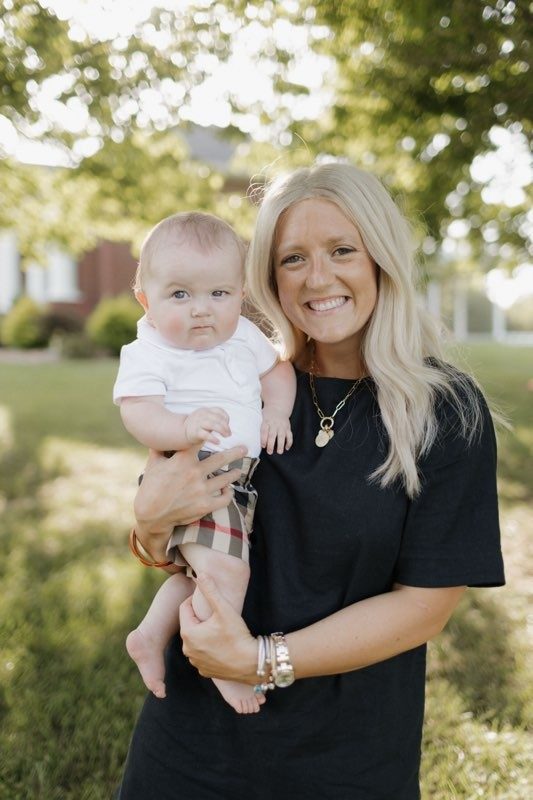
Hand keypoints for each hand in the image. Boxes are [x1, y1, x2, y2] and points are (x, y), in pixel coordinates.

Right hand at [134, 444, 246, 560]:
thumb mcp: (153, 465)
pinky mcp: (205, 505)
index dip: (212, 434)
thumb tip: (158, 438)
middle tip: (245, 448)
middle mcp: (195, 473)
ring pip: (225, 478)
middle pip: (221, 459)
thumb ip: (159, 450)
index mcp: (182, 460)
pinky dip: (229, 494)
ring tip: (239, 471)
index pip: (200, 441)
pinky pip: (224, 498)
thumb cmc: (150, 488)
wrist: (151, 515)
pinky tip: (229, 490)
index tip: (221, 431)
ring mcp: (201, 490)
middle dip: (235, 452)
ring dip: (234, 474)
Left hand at [179, 574, 256, 682]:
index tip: (210, 600)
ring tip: (219, 628)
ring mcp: (195, 662)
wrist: (251, 662)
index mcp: (188, 633)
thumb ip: (210, 591)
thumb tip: (201, 574)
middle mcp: (187, 649)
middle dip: (200, 617)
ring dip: (203, 633)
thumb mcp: (224, 609)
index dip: (196, 600)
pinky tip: (221, 643)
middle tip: (216, 613)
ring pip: (196, 640)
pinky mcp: (204, 671)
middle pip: (190, 624)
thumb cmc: (237, 635)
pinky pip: (202, 654)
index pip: (185, 608)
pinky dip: (208, 648)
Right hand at [184, 407, 230, 445]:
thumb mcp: (206, 418)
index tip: (227, 424)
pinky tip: (218, 442)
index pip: (219, 410)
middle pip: (217, 418)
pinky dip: (213, 438)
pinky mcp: (195, 432)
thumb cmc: (198, 426)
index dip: (226, 417)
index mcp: (206, 410)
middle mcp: (202, 415)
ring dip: (222, 430)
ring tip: (226, 436)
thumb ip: (216, 420)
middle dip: (226, 426)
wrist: (182, 431)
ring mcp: (198, 423)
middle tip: (229, 434)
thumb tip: (227, 428)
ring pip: (213, 425)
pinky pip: (205, 435)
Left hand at [261, 408, 292, 454]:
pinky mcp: (288, 428)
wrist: (278, 407)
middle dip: (271, 444)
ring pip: (282, 436)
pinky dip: (289, 442)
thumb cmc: (267, 415)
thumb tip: (253, 438)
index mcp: (266, 421)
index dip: (263, 439)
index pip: (264, 431)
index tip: (263, 446)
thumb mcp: (261, 417)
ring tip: (279, 452)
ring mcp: (282, 426)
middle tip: (269, 452)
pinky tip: (287, 448)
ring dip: (281, 444)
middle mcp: (274, 424)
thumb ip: (259, 426)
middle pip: (272, 435)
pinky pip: (290, 435)